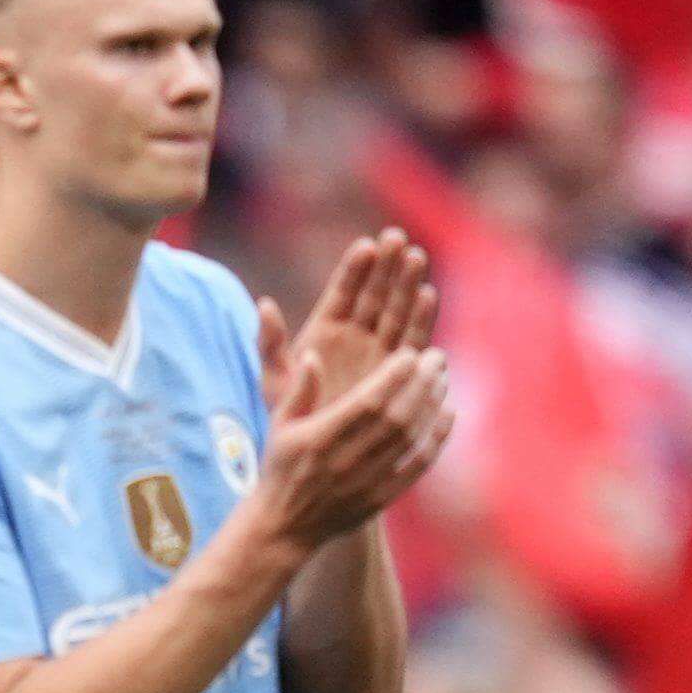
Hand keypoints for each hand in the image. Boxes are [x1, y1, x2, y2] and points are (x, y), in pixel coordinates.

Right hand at [250, 324, 454, 557]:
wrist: (284, 528)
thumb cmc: (282, 468)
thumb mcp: (280, 426)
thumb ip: (299, 390)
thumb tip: (312, 355)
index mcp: (319, 439)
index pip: (366, 402)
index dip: (393, 376)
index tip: (409, 353)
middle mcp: (344, 461)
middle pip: (395, 416)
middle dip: (421, 382)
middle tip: (437, 357)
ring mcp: (365, 482)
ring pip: (409, 437)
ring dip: (431, 404)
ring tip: (442, 378)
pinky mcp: (380, 499)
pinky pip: (417, 466)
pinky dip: (436, 440)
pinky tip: (448, 414)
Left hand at [261, 227, 436, 411]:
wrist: (320, 453)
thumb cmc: (292, 416)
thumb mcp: (274, 382)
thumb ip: (270, 344)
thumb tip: (263, 304)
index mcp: (327, 328)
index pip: (343, 291)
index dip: (354, 269)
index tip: (366, 246)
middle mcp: (358, 333)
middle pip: (376, 293)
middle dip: (387, 266)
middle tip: (398, 239)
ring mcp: (382, 348)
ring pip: (398, 310)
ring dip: (408, 284)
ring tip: (416, 258)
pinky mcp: (402, 368)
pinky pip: (414, 339)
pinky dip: (421, 318)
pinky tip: (428, 296)